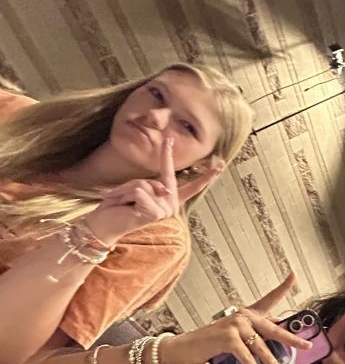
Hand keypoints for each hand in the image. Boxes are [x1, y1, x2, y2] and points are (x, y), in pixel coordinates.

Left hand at [83, 137, 222, 245]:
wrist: (104, 225)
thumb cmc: (118, 206)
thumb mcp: (137, 190)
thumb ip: (151, 186)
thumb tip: (164, 190)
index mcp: (169, 200)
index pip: (191, 188)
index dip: (206, 177)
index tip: (221, 166)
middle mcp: (171, 206)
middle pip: (167, 173)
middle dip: (167, 155)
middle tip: (169, 138)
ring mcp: (165, 211)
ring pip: (145, 183)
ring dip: (126, 189)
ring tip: (121, 201)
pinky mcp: (155, 212)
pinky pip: (139, 190)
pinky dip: (124, 194)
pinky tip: (123, 206)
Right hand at [158, 272, 310, 363]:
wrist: (185, 347)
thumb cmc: (211, 344)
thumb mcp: (235, 336)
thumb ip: (254, 337)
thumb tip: (276, 344)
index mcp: (247, 314)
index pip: (268, 299)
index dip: (283, 287)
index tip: (293, 275)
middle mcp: (243, 316)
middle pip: (273, 329)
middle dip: (292, 339)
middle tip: (307, 345)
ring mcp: (235, 325)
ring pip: (261, 347)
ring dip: (271, 363)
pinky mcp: (228, 337)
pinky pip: (247, 356)